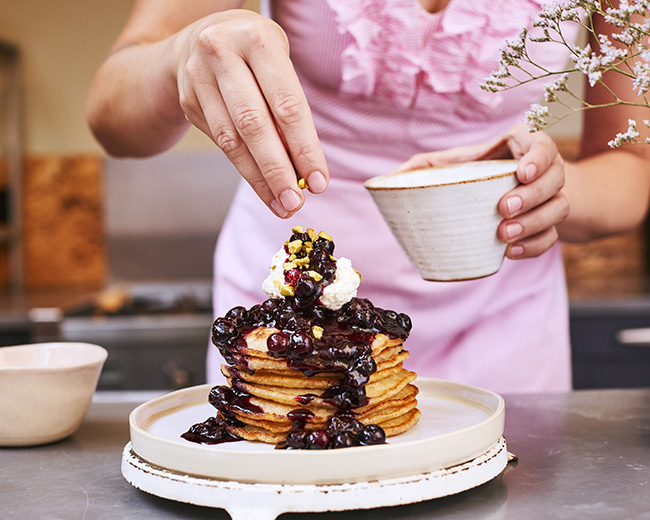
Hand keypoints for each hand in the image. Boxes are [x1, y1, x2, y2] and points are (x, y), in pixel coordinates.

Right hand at [172, 10, 328, 217]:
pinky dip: (245, 170)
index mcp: (257, 39)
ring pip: (231, 140)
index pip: (286, 104)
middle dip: (278, 171)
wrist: (201, 37)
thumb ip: (288, 108)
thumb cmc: (255, 54)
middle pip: (254, 125)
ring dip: (260, 180)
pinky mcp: (187, 100)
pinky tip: (264, 188)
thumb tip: (304, 168)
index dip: (304, 148)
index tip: (319, 182)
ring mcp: (198, 77)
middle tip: (296, 203)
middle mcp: (222, 53)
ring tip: (282, 205)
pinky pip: (220, 144)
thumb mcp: (277, 62)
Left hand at [394, 124, 568, 258]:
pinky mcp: (550, 224)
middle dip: (531, 196)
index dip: (538, 158)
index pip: (543, 144)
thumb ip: (424, 165)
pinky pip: (553, 236)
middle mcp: (545, 170)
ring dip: (534, 223)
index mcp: (524, 146)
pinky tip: (511, 252)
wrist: (505, 193)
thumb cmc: (477, 172)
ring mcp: (551, 197)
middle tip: (502, 210)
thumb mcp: (454, 163)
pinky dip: (535, 246)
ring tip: (504, 235)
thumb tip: (389, 178)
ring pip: (559, 208)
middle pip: (555, 179)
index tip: (519, 173)